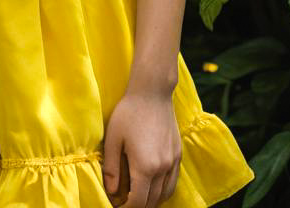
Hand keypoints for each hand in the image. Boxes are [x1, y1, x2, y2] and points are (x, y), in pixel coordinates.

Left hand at [102, 89, 181, 207]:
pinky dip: (163, 191)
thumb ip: (112, 168)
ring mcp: (173, 162)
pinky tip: (153, 187)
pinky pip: (173, 183)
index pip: (137, 202)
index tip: (116, 206)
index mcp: (144, 167)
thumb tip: (112, 192)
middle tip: (124, 201)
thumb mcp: (113, 139)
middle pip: (152, 202)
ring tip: (138, 197)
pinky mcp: (178, 154)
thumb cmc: (129, 112)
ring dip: (151, 201)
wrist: (152, 92)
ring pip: (165, 195)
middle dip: (137, 206)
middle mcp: (162, 168)